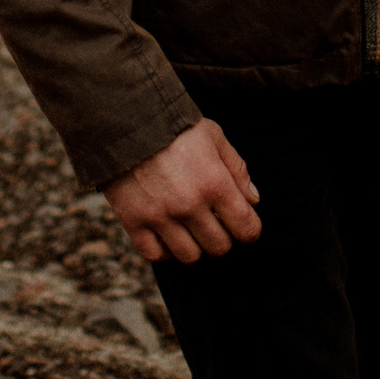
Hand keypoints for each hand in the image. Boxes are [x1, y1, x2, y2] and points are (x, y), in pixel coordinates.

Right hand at [100, 118, 262, 263]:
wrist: (126, 122)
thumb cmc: (175, 128)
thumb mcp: (215, 137)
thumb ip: (237, 169)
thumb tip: (253, 200)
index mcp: (214, 183)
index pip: (246, 227)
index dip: (250, 230)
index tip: (246, 226)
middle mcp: (189, 205)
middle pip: (219, 246)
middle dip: (224, 237)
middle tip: (216, 223)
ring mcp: (160, 217)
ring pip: (190, 256)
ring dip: (196, 245)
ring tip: (192, 228)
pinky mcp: (134, 222)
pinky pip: (155, 255)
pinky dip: (165, 250)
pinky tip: (168, 234)